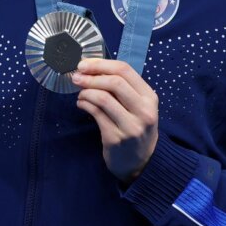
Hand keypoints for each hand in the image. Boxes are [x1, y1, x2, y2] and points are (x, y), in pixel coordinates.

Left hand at [71, 58, 158, 182]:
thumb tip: (90, 67)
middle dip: (91, 77)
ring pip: (103, 97)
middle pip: (115, 82)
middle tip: (76, 77)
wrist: (140, 162)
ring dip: (85, 92)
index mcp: (149, 98)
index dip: (100, 64)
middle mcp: (144, 111)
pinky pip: (95, 114)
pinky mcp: (116, 138)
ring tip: (80, 94)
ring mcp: (131, 126)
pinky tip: (81, 104)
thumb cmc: (135, 127)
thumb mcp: (137, 106)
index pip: (125, 70)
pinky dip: (84, 104)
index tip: (83, 64)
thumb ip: (121, 88)